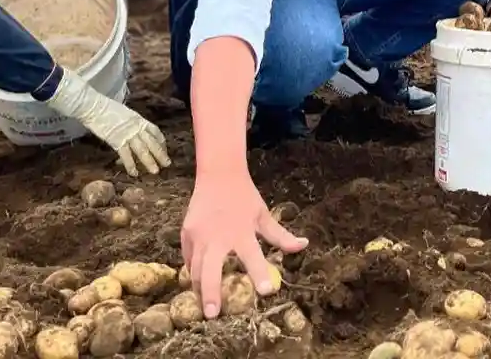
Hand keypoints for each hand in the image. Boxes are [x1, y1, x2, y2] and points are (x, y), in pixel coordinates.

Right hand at [45, 69, 170, 175]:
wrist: (93, 106)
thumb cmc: (105, 108)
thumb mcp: (125, 113)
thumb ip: (131, 123)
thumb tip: (133, 130)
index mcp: (139, 119)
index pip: (155, 131)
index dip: (161, 142)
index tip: (164, 150)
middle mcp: (137, 127)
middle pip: (152, 142)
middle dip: (160, 154)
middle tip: (167, 164)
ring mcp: (127, 134)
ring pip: (142, 150)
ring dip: (149, 162)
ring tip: (155, 172)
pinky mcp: (116, 141)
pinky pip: (126, 155)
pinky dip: (131, 165)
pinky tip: (134, 173)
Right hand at [182, 173, 307, 317]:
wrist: (219, 175)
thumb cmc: (245, 197)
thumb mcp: (264, 215)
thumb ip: (281, 235)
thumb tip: (303, 245)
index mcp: (240, 232)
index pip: (252, 256)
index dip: (260, 274)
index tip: (267, 292)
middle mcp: (216, 236)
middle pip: (210, 270)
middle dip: (210, 293)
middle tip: (214, 314)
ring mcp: (198, 235)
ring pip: (195, 268)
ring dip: (199, 288)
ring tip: (205, 307)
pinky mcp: (186, 233)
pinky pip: (188, 258)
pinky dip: (192, 271)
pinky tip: (197, 284)